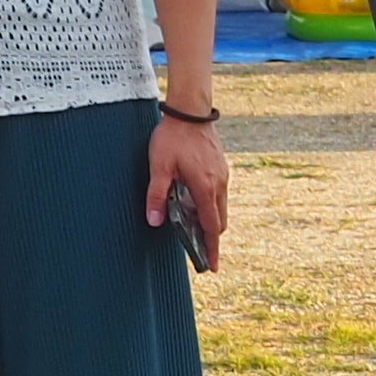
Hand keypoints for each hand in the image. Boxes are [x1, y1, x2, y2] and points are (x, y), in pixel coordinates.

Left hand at [144, 114, 226, 269]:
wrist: (191, 109)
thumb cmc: (173, 136)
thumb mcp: (159, 166)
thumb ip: (156, 195)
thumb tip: (153, 220)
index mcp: (205, 188)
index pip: (211, 227)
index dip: (211, 249)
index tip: (212, 266)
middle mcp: (219, 184)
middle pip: (219, 222)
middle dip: (210, 236)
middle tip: (197, 247)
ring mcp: (222, 175)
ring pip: (220, 207)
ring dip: (209, 218)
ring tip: (191, 221)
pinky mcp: (221, 167)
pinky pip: (219, 193)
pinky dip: (209, 203)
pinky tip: (193, 197)